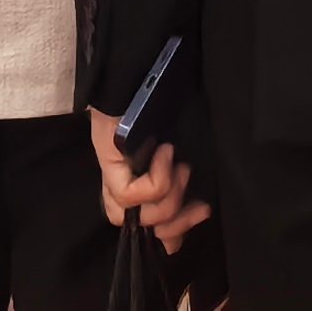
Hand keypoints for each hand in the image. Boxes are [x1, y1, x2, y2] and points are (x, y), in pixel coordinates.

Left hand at [88, 106, 210, 253]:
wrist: (144, 76)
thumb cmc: (169, 108)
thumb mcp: (185, 151)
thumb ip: (188, 181)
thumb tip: (200, 214)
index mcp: (145, 185)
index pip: (154, 228)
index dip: (175, 233)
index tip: (203, 212)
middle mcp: (128, 188)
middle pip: (150, 228)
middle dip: (179, 220)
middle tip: (200, 204)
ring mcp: (116, 179)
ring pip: (143, 216)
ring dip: (171, 194)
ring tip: (179, 165)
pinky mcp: (109, 167)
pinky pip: (133, 195)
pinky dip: (157, 177)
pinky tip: (164, 152)